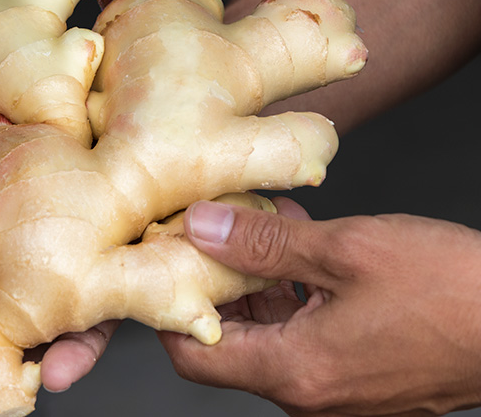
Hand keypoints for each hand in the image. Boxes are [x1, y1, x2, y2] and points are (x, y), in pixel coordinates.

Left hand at [158, 198, 480, 415]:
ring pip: (269, 336)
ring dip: (256, 282)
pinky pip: (305, 336)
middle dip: (215, 284)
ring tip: (257, 225)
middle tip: (210, 232)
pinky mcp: (360, 377)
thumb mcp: (346, 251)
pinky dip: (291, 295)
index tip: (167, 262)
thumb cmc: (454, 291)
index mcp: (298, 372)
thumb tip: (202, 228)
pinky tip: (297, 247)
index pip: (195, 355)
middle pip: (231, 344)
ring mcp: (338, 391)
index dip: (170, 307)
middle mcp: (312, 394)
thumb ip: (263, 243)